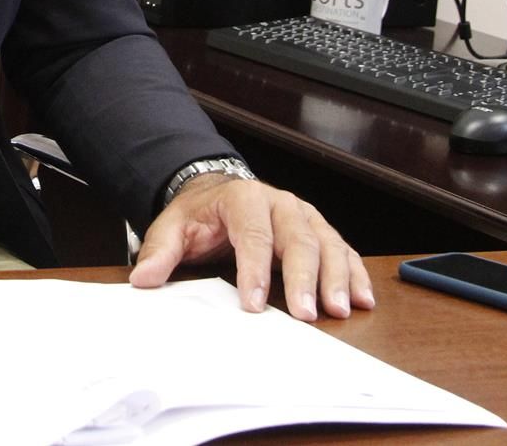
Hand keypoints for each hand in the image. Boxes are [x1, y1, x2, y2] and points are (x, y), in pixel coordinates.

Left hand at [127, 175, 374, 320]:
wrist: (217, 192)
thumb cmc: (199, 214)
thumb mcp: (173, 227)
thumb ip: (160, 252)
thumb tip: (143, 279)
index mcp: (244, 199)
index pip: (253, 234)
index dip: (255, 269)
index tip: (254, 302)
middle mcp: (281, 203)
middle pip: (298, 238)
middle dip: (304, 278)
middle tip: (307, 314)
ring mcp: (304, 215)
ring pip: (327, 243)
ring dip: (337, 277)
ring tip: (341, 309)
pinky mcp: (318, 230)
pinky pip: (342, 249)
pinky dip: (355, 273)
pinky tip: (362, 299)